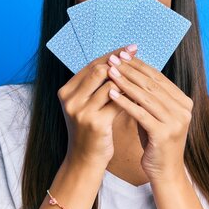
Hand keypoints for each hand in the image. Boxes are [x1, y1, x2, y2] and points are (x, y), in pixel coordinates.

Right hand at [57, 45, 138, 167]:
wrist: (85, 160)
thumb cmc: (91, 129)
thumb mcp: (87, 105)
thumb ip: (97, 85)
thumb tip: (120, 58)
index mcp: (66, 91)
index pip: (91, 64)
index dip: (112, 54)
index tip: (130, 48)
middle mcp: (70, 99)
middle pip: (99, 70)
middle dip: (120, 60)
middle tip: (137, 53)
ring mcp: (80, 111)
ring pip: (109, 83)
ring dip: (128, 77)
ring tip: (142, 71)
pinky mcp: (94, 123)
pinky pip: (118, 102)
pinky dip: (130, 95)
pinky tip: (142, 92)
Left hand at [106, 47, 193, 181]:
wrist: (165, 171)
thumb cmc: (156, 141)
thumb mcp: (155, 114)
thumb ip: (149, 96)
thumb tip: (130, 70)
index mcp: (183, 101)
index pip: (157, 77)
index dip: (138, 65)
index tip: (121, 55)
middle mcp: (183, 109)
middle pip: (151, 84)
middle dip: (130, 70)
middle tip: (113, 59)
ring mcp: (176, 121)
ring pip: (145, 96)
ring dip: (125, 82)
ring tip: (109, 72)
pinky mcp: (164, 133)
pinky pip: (140, 113)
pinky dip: (125, 102)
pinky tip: (111, 93)